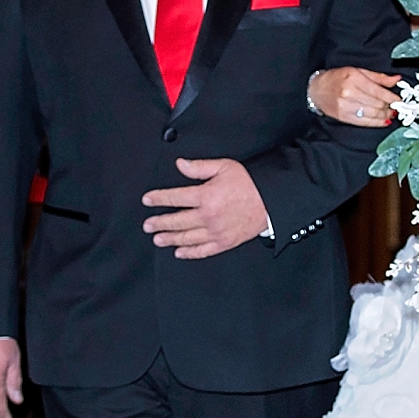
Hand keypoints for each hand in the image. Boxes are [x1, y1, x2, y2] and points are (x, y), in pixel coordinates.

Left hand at [142, 158, 270, 259]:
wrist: (270, 201)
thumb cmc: (250, 183)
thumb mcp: (223, 167)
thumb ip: (199, 167)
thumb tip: (180, 164)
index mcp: (205, 196)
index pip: (174, 197)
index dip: (158, 199)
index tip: (148, 200)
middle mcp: (207, 216)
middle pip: (176, 220)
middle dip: (159, 223)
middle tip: (148, 225)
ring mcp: (215, 231)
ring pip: (186, 237)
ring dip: (170, 238)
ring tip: (158, 239)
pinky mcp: (224, 242)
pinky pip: (203, 250)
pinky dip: (189, 253)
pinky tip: (180, 252)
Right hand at [310, 66, 402, 124]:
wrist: (316, 89)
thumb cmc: (336, 78)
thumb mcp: (358, 71)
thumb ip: (379, 77)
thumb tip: (397, 80)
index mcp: (354, 79)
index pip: (379, 91)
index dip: (392, 97)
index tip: (399, 100)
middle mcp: (350, 93)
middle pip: (377, 103)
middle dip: (389, 107)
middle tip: (396, 107)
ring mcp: (346, 107)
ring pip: (373, 114)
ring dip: (385, 115)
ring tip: (391, 113)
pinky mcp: (344, 117)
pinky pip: (365, 122)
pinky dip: (377, 122)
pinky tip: (383, 120)